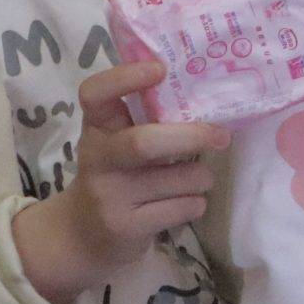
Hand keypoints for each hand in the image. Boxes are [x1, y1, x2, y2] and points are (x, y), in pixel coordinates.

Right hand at [10, 61, 224, 303]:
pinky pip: (182, 208)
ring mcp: (109, 196)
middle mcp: (98, 159)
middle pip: (144, 143)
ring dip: (200, 177)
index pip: (95, 93)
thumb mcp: (119, 140)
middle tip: (222, 136)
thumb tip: (212, 86)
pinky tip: (185, 202)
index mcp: (98, 127)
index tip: (160, 69)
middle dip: (192, 137)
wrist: (82, 235)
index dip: (125, 77)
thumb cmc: (116, 173)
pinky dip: (195, 202)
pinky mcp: (125, 227)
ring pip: (178, 179)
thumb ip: (150, 116)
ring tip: (196, 178)